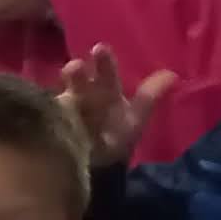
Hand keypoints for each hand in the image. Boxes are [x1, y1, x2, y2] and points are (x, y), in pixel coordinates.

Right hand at [56, 46, 181, 171]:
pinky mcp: (49, 125)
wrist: (95, 171)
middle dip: (79, 76)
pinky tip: (48, 108)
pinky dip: (47, 111)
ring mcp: (64, 113)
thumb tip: (173, 75)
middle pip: (81, 84)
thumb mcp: (135, 118)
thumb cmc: (116, 140)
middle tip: (75, 66)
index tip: (99, 48)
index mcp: (105, 93)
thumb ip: (149, 96)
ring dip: (64, 93)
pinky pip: (47, 114)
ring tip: (64, 84)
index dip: (104, 63)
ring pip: (65, 98)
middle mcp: (84, 99)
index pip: (105, 74)